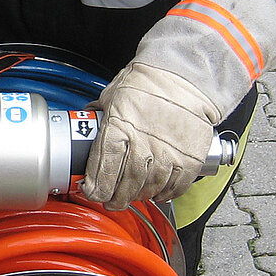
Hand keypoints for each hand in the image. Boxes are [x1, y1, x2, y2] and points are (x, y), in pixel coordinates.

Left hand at [81, 62, 219, 209]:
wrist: (187, 74)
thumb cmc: (149, 81)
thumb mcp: (114, 93)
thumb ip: (100, 114)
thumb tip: (85, 121)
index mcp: (118, 129)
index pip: (101, 171)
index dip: (94, 189)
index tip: (92, 191)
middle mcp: (142, 145)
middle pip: (124, 186)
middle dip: (114, 199)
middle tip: (111, 201)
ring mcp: (168, 154)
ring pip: (149, 189)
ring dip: (139, 197)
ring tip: (134, 195)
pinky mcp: (190, 159)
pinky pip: (175, 187)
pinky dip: (165, 193)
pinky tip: (158, 192)